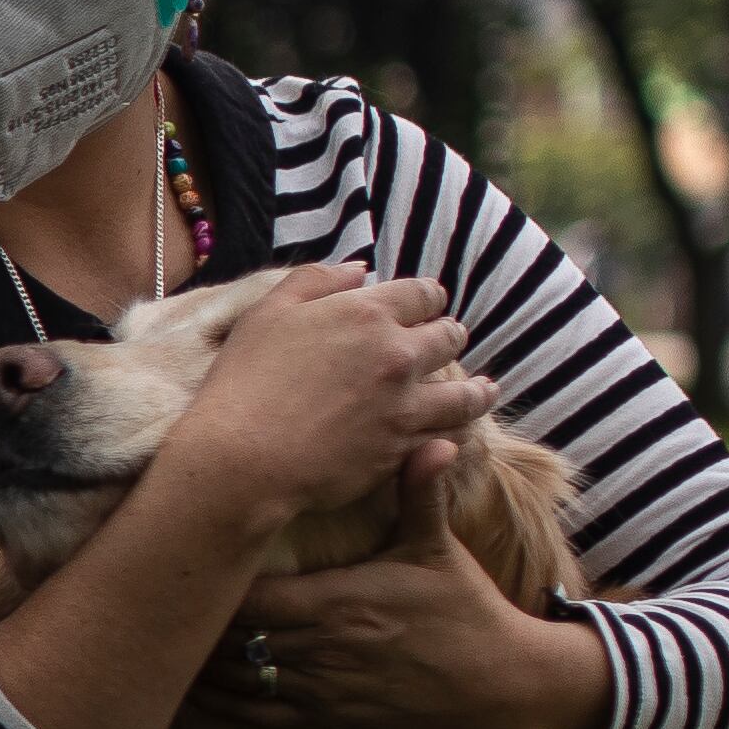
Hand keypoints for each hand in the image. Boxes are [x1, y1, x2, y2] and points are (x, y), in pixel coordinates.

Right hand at [164, 266, 495, 534]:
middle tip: (447, 344)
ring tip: (484, 391)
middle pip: (450, 337)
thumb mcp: (269, 312)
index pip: (424, 294)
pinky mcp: (405, 449)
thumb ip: (316, 280)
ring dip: (477, 389)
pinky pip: (449, 436)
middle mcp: (398, 354)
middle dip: (449, 337)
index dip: (426, 299)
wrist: (243, 458)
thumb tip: (361, 271)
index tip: (426, 306)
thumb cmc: (245, 382)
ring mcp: (406, 405)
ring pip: (466, 394)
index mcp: (367, 312)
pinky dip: (457, 432)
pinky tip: (457, 432)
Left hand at [202, 440, 612, 728]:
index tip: (182, 564)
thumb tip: (431, 438)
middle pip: (232, 637)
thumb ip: (419, 495)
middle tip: (155, 602)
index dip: (212, 583)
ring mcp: (323, 688)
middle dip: (195, 622)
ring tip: (162, 641)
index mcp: (337, 601)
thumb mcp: (438, 549)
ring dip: (200, 664)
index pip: (250, 594)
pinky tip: (192, 694)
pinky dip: (223, 706)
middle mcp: (321, 648)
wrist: (502, 684)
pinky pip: (261, 716)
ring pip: (239, 678)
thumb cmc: (467, 610)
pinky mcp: (331, 720)